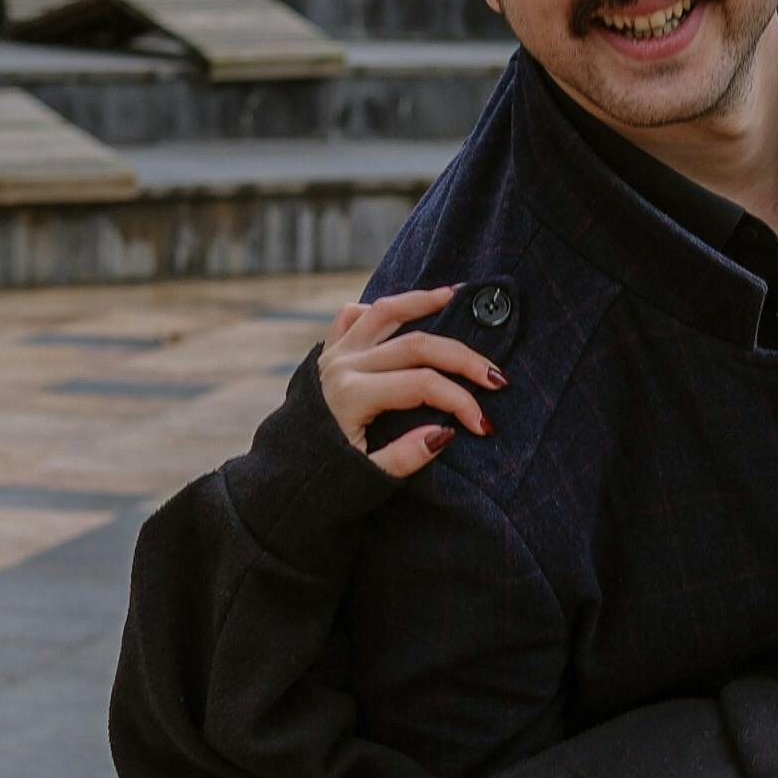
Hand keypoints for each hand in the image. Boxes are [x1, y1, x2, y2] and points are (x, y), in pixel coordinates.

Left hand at [317, 286, 504, 482]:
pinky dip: (379, 309)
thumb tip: (445, 433)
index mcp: (352, 395)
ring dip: (422, 301)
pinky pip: (353, 316)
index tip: (485, 425)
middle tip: (498, 376)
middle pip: (417, 345)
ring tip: (456, 294)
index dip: (461, 401)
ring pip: (385, 312)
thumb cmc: (324, 483)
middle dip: (463, 359)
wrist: (279, 480)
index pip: (423, 384)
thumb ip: (405, 457)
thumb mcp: (365, 480)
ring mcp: (333, 354)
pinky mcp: (327, 352)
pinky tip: (405, 310)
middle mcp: (343, 365)